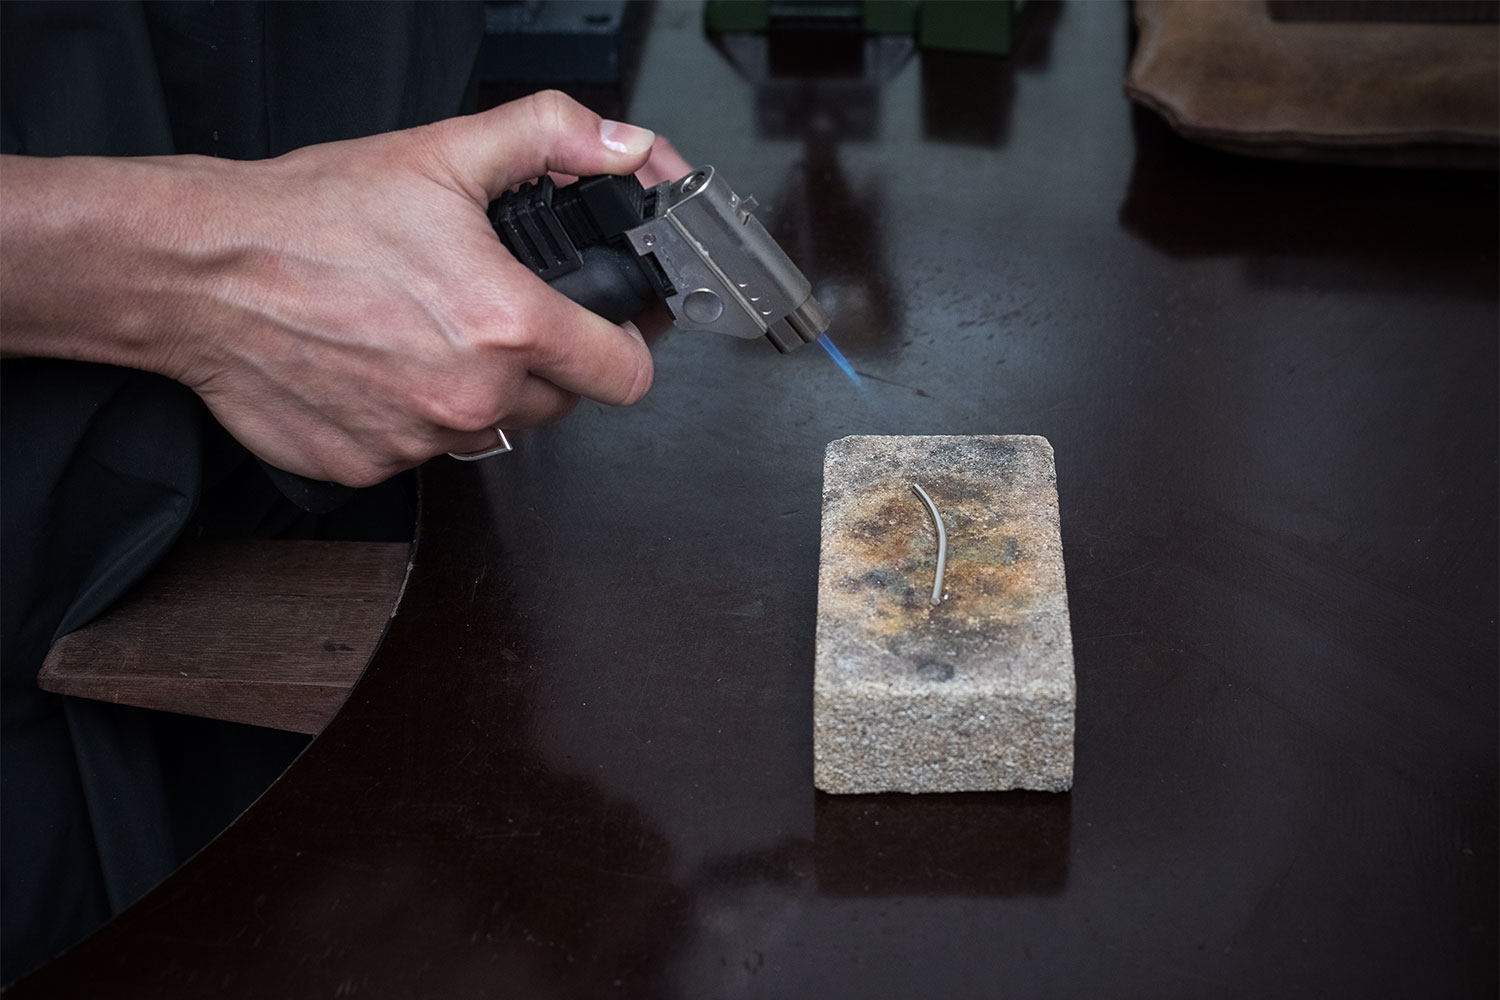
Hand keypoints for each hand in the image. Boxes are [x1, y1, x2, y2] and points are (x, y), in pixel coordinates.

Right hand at [1, 91, 661, 486]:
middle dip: (544, 365)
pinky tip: (377, 366)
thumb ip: (548, 139)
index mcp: (506, 327)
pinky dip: (410, 417)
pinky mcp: (367, 469)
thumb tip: (620, 143)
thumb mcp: (442, 153)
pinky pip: (421, 452)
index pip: (624, 376)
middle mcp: (470, 398)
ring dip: (477, 394)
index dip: (626, 349)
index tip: (613, 335)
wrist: (199, 271)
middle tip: (494, 315)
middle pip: (560, 404)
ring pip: (490, 431)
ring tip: (424, 334)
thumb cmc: (308, 218)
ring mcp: (417, 442)